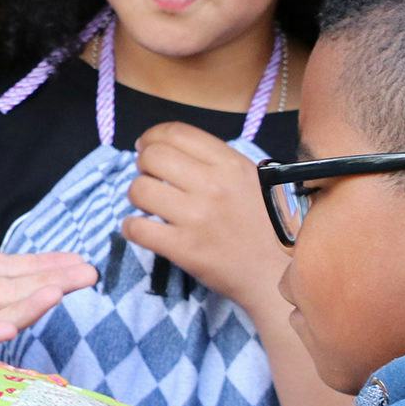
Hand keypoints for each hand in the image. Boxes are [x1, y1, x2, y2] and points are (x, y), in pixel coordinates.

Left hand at [124, 123, 288, 310]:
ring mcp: (197, 217)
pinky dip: (131, 227)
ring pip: (139, 189)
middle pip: (152, 156)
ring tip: (148, 205)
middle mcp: (214, 185)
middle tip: (150, 177)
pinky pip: (137, 228)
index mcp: (231, 164)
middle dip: (142, 164)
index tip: (147, 147)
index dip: (152, 136)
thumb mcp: (251, 180)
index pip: (176, 132)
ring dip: (136, 195)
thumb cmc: (263, 224)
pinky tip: (141, 228)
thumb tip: (170, 149)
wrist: (273, 273)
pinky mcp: (184, 248)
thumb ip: (216, 161)